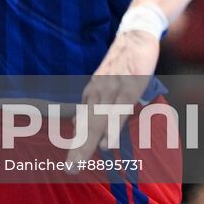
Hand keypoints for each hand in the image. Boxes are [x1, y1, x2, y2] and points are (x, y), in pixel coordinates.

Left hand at [71, 29, 158, 162]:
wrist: (134, 34)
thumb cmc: (124, 62)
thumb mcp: (107, 83)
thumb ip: (97, 104)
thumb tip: (83, 126)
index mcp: (92, 93)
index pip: (82, 123)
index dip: (76, 144)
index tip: (70, 164)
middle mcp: (98, 92)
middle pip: (86, 126)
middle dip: (77, 149)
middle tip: (69, 169)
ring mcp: (112, 90)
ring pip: (98, 121)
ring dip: (87, 143)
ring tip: (78, 162)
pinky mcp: (129, 86)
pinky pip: (119, 111)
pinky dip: (111, 128)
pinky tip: (107, 143)